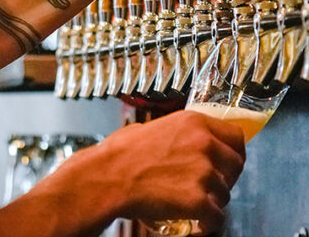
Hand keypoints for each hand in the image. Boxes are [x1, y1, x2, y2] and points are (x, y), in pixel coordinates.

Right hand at [92, 110, 245, 234]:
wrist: (109, 176)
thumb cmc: (122, 153)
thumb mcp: (153, 126)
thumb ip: (177, 132)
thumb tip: (183, 138)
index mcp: (194, 122)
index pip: (236, 136)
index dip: (232, 151)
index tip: (227, 160)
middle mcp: (204, 143)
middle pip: (236, 164)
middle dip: (225, 177)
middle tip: (208, 184)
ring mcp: (204, 172)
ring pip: (226, 193)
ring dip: (212, 200)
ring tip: (191, 202)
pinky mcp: (199, 200)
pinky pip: (218, 217)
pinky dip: (208, 223)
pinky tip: (195, 221)